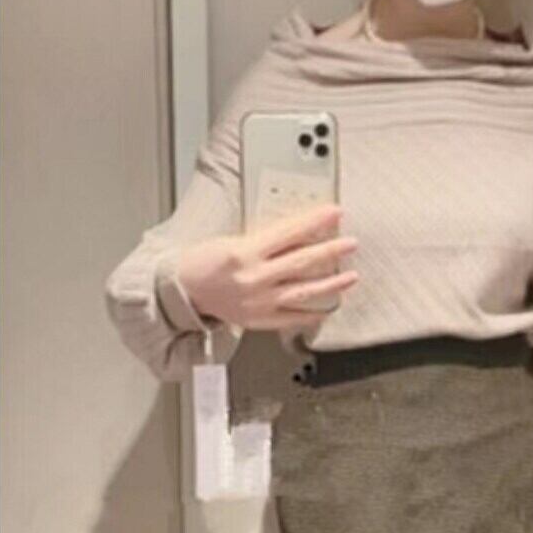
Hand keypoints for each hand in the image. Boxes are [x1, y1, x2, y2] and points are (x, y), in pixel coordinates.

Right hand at [176, 203, 358, 329]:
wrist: (182, 291)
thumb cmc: (201, 262)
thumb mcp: (231, 239)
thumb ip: (264, 239)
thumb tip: (298, 232)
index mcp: (244, 252)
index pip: (289, 232)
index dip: (315, 221)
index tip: (334, 213)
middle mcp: (254, 278)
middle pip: (302, 261)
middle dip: (331, 250)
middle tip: (350, 243)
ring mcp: (259, 301)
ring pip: (304, 291)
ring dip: (331, 284)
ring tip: (350, 276)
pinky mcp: (260, 318)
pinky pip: (293, 317)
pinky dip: (312, 313)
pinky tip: (329, 307)